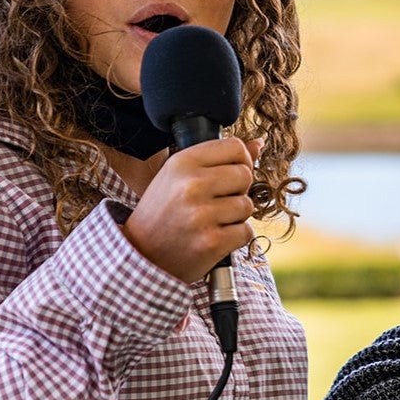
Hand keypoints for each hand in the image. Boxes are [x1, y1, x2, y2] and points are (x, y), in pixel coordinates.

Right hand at [123, 137, 262, 281]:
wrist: (141, 255)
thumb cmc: (163, 212)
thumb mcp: (179, 177)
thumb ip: (218, 159)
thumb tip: (258, 143)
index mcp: (182, 162)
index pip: (235, 147)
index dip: (241, 161)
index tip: (230, 175)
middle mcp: (191, 185)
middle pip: (245, 175)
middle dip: (238, 190)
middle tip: (215, 203)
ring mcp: (202, 214)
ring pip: (247, 205)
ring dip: (236, 216)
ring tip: (210, 221)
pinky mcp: (212, 241)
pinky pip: (246, 231)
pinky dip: (235, 237)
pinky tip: (213, 238)